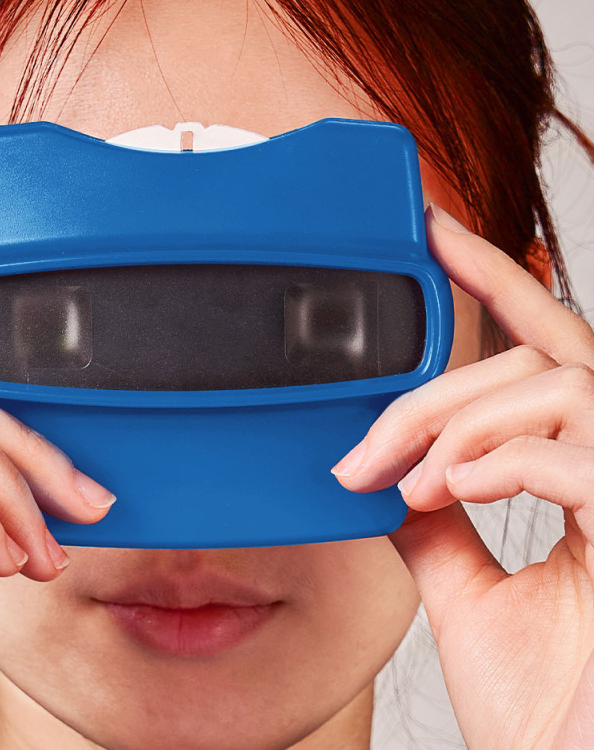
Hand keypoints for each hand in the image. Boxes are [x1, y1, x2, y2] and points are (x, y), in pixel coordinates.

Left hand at [333, 203, 593, 749]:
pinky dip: (500, 460)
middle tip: (364, 451)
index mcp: (583, 472)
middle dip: (434, 392)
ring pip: (554, 387)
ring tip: (408, 482)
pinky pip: (579, 450)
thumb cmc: (539, 705)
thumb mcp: (462, 587)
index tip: (434, 232)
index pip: (543, 350)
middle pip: (532, 363)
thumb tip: (390, 470)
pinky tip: (450, 491)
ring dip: (461, 424)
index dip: (492, 280)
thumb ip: (433, 519)